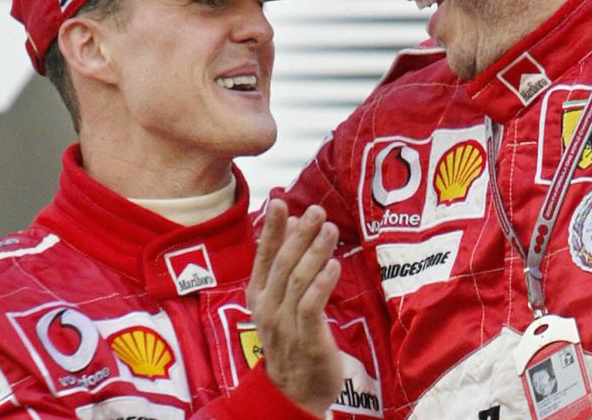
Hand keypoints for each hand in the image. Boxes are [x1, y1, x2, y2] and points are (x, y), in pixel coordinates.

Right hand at [246, 201, 343, 416]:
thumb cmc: (292, 337)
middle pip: (283, 264)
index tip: (279, 201)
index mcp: (259, 294)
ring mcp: (285, 324)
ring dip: (315, 252)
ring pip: (298, 281)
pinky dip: (321, 284)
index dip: (271, 229)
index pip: (264, 255)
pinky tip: (333, 265)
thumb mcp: (282, 299)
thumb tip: (292, 224)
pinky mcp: (306, 339)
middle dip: (300, 235)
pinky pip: (311, 307)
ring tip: (330, 229)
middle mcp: (267, 307)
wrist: (295, 390)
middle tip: (317, 211)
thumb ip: (286, 263)